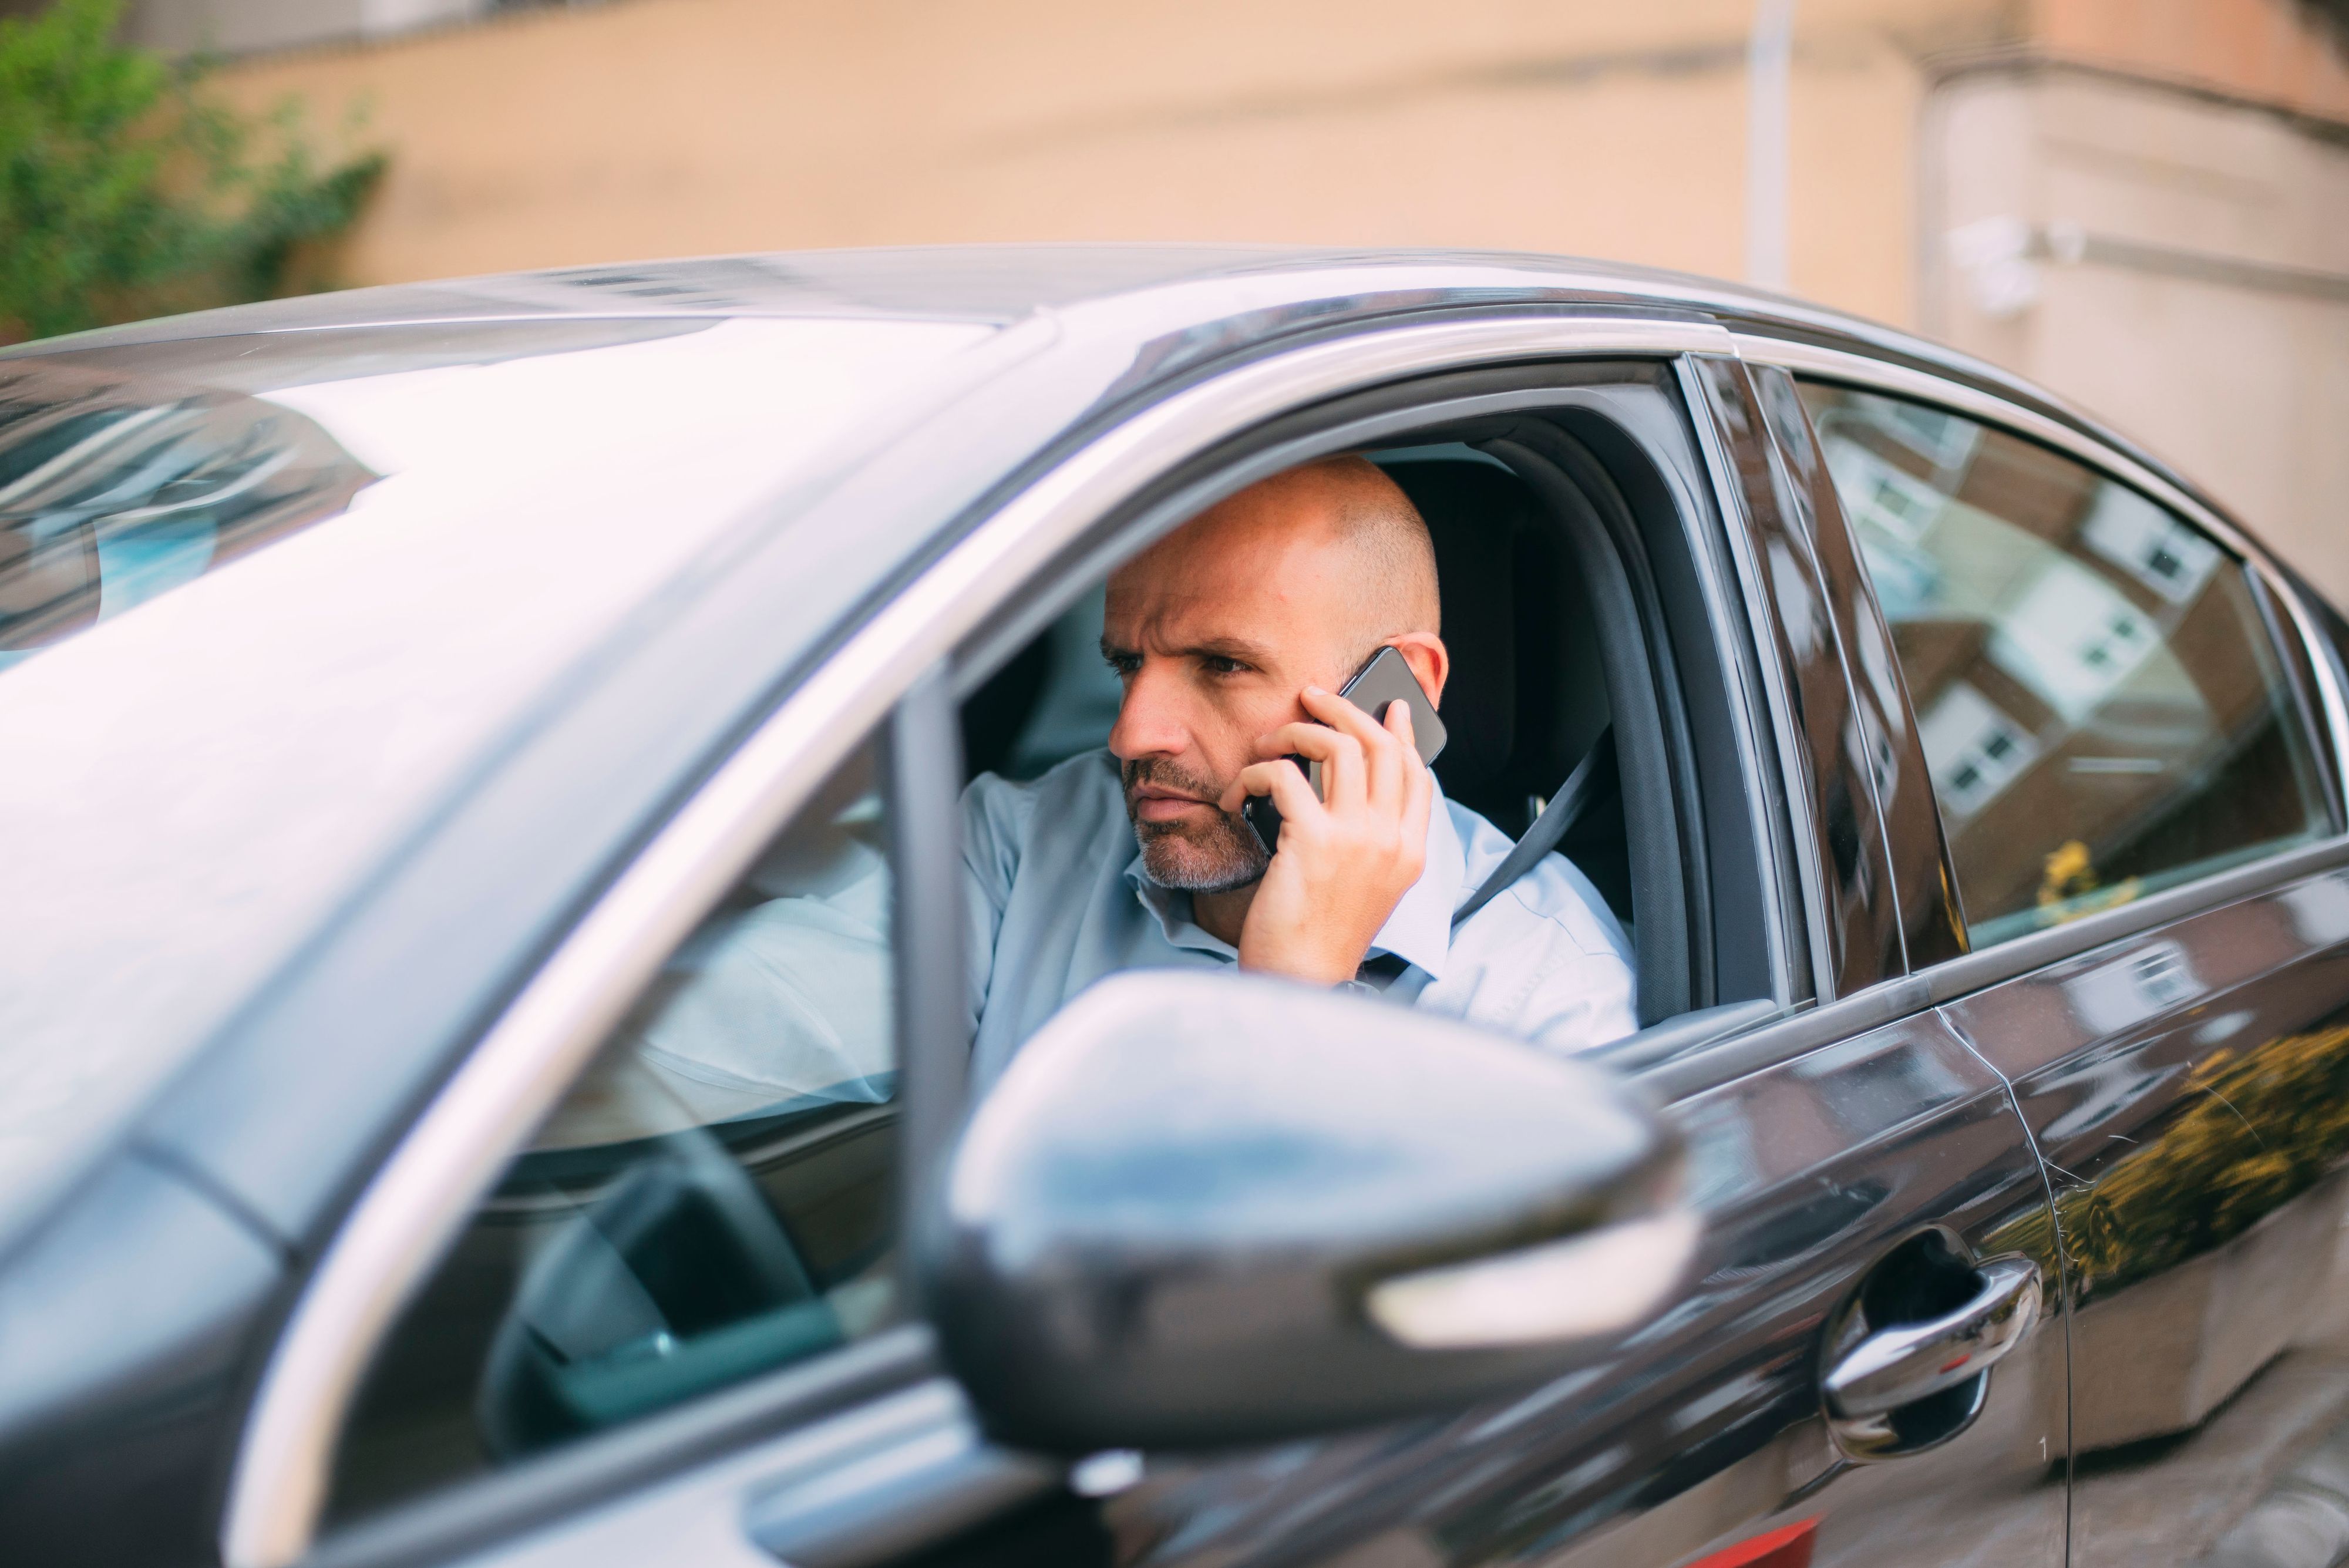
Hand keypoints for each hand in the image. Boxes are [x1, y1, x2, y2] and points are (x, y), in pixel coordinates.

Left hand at [1219, 685, 1434, 984]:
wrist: (1300, 982)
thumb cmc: (1320, 937)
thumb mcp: (1365, 888)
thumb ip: (1369, 841)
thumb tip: (1350, 791)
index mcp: (1409, 852)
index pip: (1417, 774)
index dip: (1402, 733)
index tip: (1388, 706)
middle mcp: (1391, 840)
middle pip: (1381, 746)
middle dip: (1344, 710)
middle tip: (1312, 697)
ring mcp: (1358, 838)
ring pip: (1336, 746)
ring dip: (1294, 732)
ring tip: (1266, 743)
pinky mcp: (1314, 841)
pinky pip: (1283, 775)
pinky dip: (1254, 773)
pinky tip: (1235, 796)